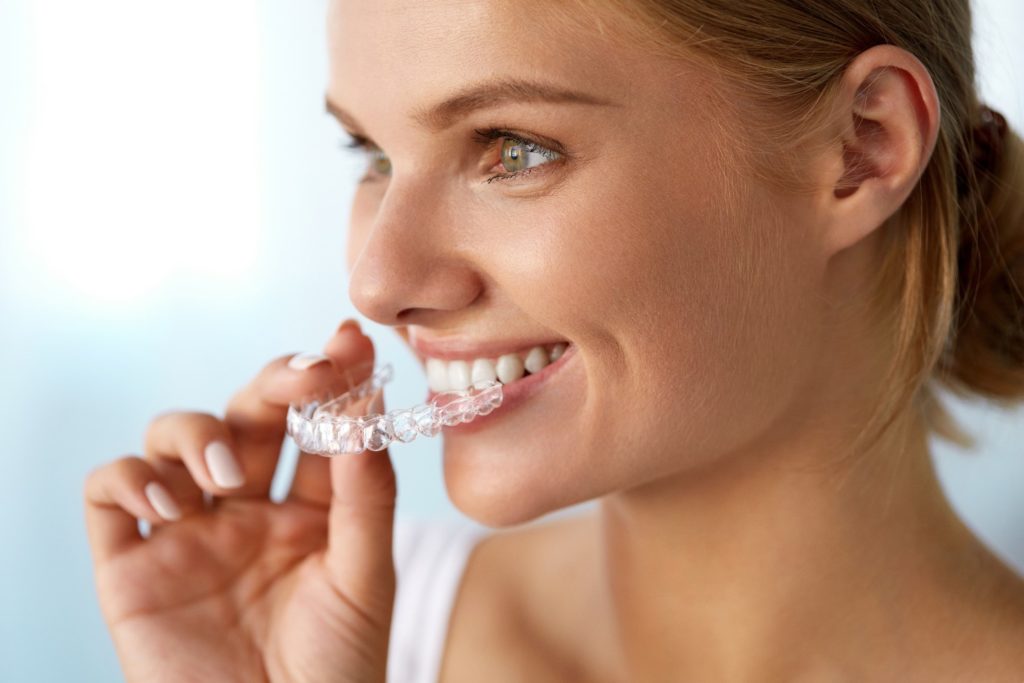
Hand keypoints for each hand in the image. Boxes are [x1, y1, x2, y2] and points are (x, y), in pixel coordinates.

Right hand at [83, 321, 396, 682]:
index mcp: (307, 509)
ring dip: (201, 434)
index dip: (332, 377)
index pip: (315, 423)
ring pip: (173, 436)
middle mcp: (246, 510)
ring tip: (231, 479)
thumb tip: (367, 402)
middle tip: (306, 378)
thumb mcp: (366, 575)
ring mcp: (187, 533)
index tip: (350, 341)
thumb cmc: (337, 670)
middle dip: (276, 382)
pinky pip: (109, 493)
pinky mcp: (132, 566)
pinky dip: (130, 477)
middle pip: (248, 413)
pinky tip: (172, 502)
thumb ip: (365, 492)